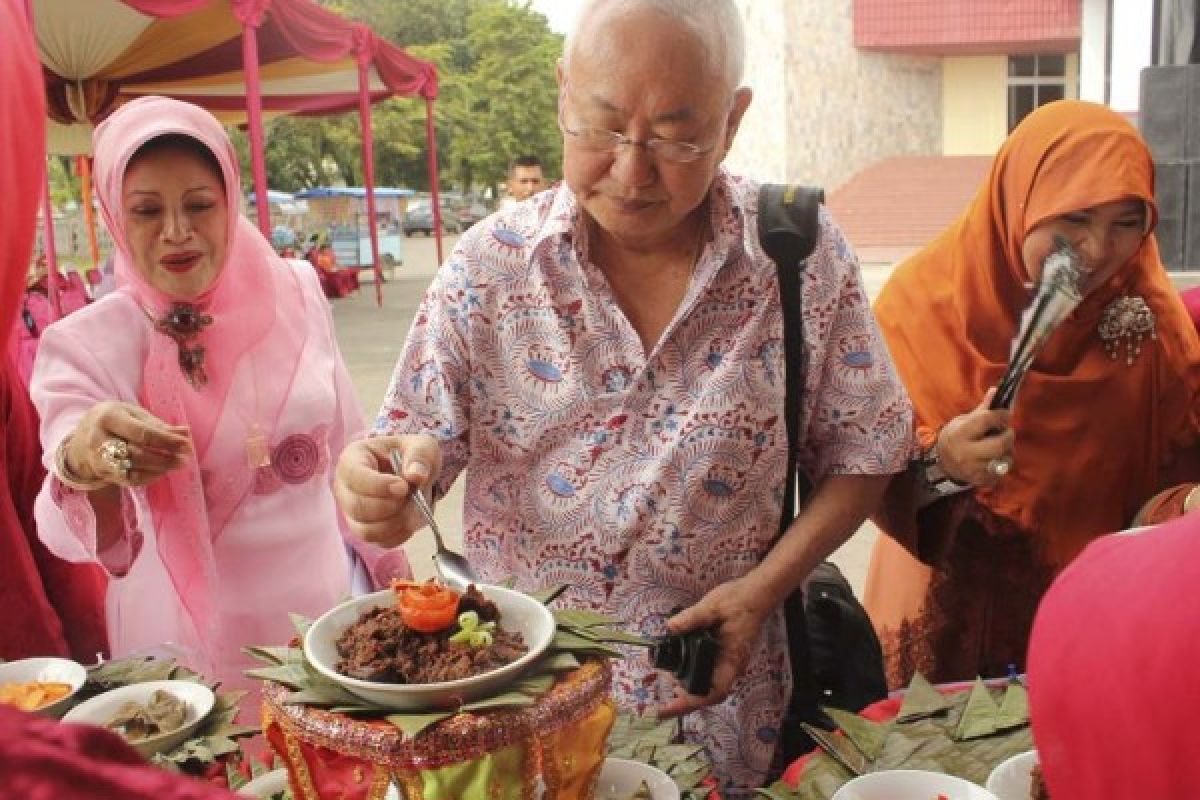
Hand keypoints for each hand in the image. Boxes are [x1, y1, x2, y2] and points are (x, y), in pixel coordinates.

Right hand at [67, 401, 191, 487]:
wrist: (80, 438)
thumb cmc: (114, 422)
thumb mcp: (132, 414)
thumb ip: (158, 425)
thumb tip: (185, 433)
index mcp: (108, 417)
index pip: (141, 433)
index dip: (166, 440)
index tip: (185, 444)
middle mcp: (98, 439)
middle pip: (136, 453)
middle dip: (164, 457)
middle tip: (185, 458)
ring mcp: (97, 459)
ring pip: (132, 469)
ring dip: (159, 469)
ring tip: (177, 464)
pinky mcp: (101, 474)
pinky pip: (128, 480)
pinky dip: (148, 477)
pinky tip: (161, 472)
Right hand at [334, 433, 442, 546]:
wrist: (412, 474)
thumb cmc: (409, 456)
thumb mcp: (422, 446)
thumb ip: (420, 456)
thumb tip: (416, 475)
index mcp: (353, 460)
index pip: (355, 476)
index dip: (379, 485)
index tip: (404, 487)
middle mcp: (344, 488)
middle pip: (357, 507)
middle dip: (391, 506)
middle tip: (411, 496)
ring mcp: (351, 512)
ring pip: (366, 530)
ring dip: (397, 523)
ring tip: (413, 508)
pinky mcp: (364, 531)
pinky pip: (379, 542)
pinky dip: (400, 534)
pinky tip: (410, 519)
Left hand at [654, 575, 771, 716]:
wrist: (756, 595)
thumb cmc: (739, 601)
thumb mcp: (712, 606)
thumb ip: (691, 618)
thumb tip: (670, 628)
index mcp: (731, 659)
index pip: (714, 692)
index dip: (689, 704)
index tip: (666, 710)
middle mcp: (731, 666)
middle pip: (708, 693)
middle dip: (684, 699)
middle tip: (661, 693)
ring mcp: (729, 663)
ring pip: (708, 683)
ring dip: (687, 685)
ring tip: (665, 675)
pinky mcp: (725, 656)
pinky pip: (709, 672)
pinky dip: (692, 672)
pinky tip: (678, 663)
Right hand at [936, 388, 1013, 486]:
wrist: (942, 464)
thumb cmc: (955, 438)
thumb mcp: (963, 422)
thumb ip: (982, 410)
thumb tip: (996, 391)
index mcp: (959, 434)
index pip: (985, 420)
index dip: (1000, 415)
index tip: (1005, 414)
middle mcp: (966, 453)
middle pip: (999, 444)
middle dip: (1008, 436)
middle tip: (1006, 432)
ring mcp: (974, 469)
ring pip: (1004, 459)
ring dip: (1007, 450)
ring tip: (999, 446)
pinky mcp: (981, 480)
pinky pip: (1002, 471)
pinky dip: (1002, 462)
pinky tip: (994, 458)